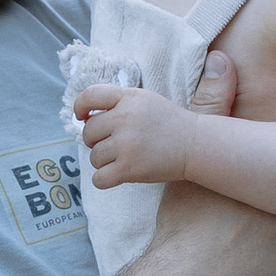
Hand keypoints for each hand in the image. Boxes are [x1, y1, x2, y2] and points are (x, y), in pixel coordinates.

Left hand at [72, 80, 196, 188]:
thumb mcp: (145, 100)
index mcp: (128, 98)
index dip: (80, 106)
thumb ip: (118, 103)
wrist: (196, 145)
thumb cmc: (169, 124)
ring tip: (123, 158)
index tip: (81, 117)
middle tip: (114, 144)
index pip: (90, 95)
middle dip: (96, 140)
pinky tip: (117, 175)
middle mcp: (125, 118)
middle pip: (88, 132)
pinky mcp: (129, 168)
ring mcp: (126, 144)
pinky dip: (104, 180)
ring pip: (94, 157)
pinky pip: (99, 178)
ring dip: (104, 161)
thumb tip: (84, 118)